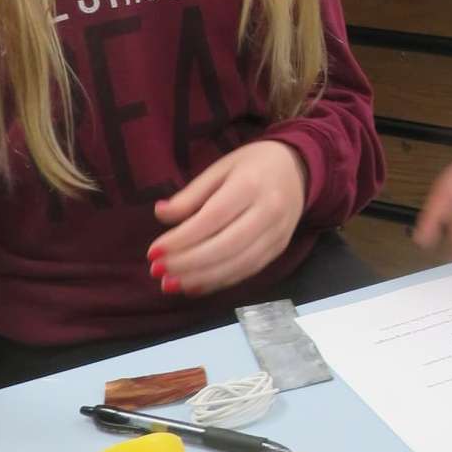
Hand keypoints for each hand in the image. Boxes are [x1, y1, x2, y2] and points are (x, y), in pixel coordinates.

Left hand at [151, 141, 307, 296]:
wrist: (298, 168)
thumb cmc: (252, 166)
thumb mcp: (219, 168)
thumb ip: (191, 195)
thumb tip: (161, 215)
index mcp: (250, 185)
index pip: (212, 218)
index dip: (181, 239)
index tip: (153, 251)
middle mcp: (268, 211)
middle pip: (225, 246)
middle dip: (188, 263)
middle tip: (158, 271)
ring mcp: (277, 233)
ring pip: (238, 264)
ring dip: (201, 278)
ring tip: (171, 283)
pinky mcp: (279, 248)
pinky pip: (248, 271)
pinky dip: (219, 282)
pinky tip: (195, 286)